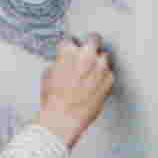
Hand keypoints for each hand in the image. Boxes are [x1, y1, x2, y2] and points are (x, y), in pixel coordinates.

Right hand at [35, 33, 114, 148]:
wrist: (64, 118)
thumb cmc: (54, 101)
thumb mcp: (47, 76)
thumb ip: (58, 64)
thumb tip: (63, 63)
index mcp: (68, 52)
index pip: (70, 39)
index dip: (70, 46)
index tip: (71, 50)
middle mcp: (87, 56)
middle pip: (94, 39)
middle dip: (90, 43)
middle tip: (88, 51)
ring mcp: (101, 67)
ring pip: (105, 55)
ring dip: (99, 60)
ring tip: (93, 69)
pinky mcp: (110, 80)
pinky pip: (109, 72)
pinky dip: (104, 76)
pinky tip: (96, 84)